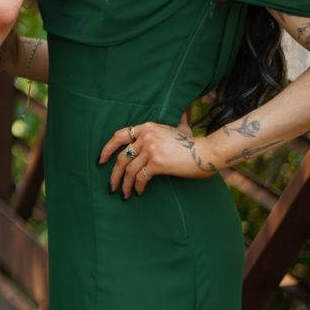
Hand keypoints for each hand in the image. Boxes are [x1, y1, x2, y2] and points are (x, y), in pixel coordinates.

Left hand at [99, 117, 218, 195]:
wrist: (208, 152)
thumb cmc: (194, 144)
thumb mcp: (179, 129)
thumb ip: (170, 126)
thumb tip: (178, 115)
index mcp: (147, 127)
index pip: (119, 135)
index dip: (107, 148)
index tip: (101, 160)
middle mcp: (146, 137)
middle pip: (121, 157)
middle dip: (114, 174)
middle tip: (111, 186)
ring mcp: (150, 149)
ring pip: (129, 170)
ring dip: (124, 184)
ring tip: (123, 194)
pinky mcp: (157, 163)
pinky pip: (141, 177)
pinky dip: (137, 186)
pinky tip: (138, 192)